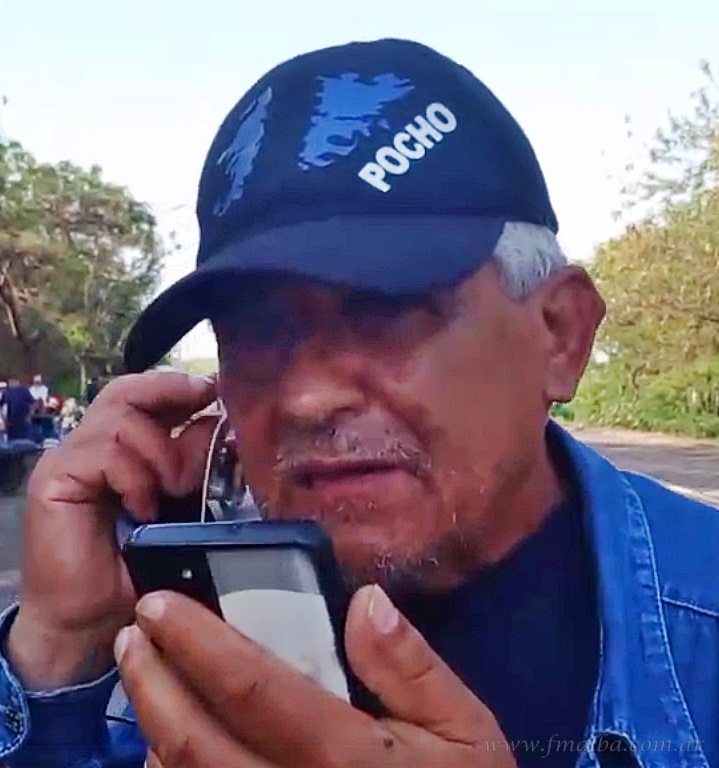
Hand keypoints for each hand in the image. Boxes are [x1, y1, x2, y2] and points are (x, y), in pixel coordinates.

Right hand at [7, 372, 217, 688]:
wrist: (90, 622)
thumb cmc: (136, 568)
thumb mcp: (179, 508)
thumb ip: (192, 467)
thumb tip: (218, 425)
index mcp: (123, 447)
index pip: (146, 394)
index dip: (182, 386)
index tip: (219, 389)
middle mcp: (92, 445)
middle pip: (128, 391)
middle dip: (172, 391)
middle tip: (205, 401)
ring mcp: (70, 459)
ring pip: (122, 419)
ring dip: (161, 451)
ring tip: (175, 489)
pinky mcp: (55, 479)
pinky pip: (104, 453)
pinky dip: (135, 476)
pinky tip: (144, 508)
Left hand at [117, 586, 517, 766]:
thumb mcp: (464, 729)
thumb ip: (412, 666)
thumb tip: (365, 600)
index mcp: (342, 757)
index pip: (252, 689)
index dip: (198, 643)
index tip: (159, 604)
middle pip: (196, 741)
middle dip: (152, 682)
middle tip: (132, 634)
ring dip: (151, 726)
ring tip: (142, 673)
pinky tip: (164, 741)